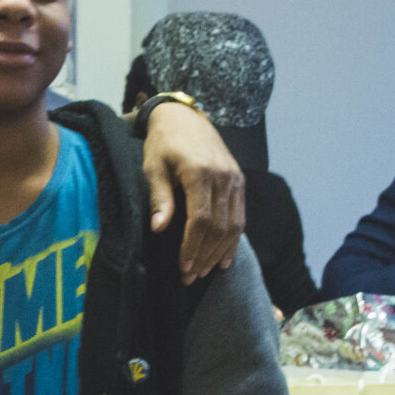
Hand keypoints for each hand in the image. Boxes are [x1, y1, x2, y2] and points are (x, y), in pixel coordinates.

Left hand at [140, 100, 244, 282]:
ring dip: (220, 252)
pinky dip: (233, 240)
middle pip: (219, 227)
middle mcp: (224, 178)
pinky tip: (224, 258)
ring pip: (234, 225)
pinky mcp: (239, 181)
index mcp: (200, 173)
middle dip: (204, 255)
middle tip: (191, 277)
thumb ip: (160, 197)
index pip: (201, 220)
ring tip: (204, 271)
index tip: (183, 267)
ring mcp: (235, 179)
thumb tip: (159, 229)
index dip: (193, 247)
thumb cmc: (163, 143)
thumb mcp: (154, 167)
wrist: (184, 116)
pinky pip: (240, 216)